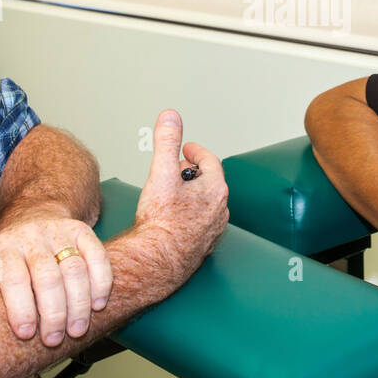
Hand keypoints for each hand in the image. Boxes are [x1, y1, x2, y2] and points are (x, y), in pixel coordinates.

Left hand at [0, 213, 112, 346]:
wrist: (37, 210)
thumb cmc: (8, 246)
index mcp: (5, 249)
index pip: (14, 279)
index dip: (21, 307)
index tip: (25, 333)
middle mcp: (33, 239)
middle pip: (48, 277)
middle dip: (54, 312)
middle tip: (55, 339)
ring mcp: (61, 235)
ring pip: (75, 269)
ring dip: (80, 302)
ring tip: (78, 329)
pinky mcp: (83, 233)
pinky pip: (98, 256)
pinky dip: (101, 281)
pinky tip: (99, 303)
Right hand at [132, 109, 228, 285]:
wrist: (157, 261)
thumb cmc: (161, 221)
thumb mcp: (161, 173)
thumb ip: (166, 142)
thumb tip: (171, 116)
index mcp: (215, 189)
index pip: (209, 161)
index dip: (196, 152)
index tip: (186, 149)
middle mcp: (220, 210)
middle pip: (208, 181)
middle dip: (191, 173)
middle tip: (173, 170)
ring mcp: (213, 230)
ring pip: (205, 204)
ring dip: (191, 195)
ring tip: (171, 194)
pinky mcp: (203, 246)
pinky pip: (199, 223)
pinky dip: (189, 215)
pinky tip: (173, 219)